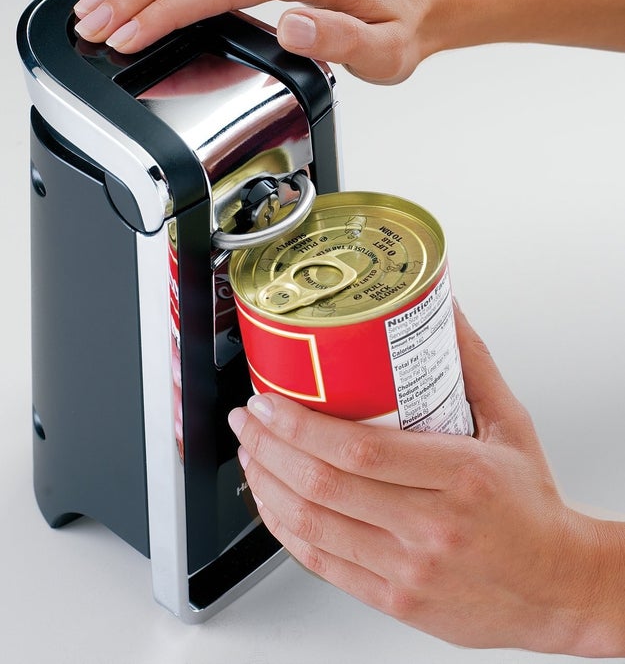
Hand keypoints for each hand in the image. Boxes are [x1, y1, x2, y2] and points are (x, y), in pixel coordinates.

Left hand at [228, 303, 624, 655]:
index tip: (271, 402)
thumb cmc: (532, 505)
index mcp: (459, 477)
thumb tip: (442, 309)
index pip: (358, 450)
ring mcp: (409, 570)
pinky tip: (272, 503)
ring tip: (251, 452)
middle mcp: (430, 528)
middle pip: (324, 485)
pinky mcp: (396, 600)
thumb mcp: (510, 424)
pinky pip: (323, 564)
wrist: (557, 585)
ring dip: (267, 485)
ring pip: (313, 526)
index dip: (300, 425)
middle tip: (249, 418)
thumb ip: (471, 362)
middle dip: (269, 447)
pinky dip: (286, 530)